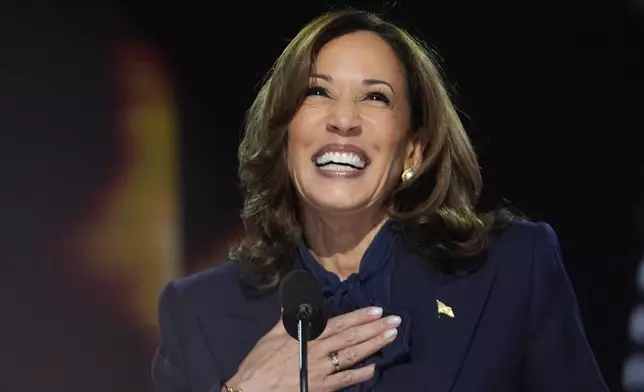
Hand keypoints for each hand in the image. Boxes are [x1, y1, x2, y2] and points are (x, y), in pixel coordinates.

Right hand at [225, 306, 400, 391]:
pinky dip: (361, 374)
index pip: (340, 324)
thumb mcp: (272, 335)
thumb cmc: (260, 362)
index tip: (377, 310)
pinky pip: (346, 381)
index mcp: (307, 336)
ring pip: (353, 356)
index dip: (360, 317)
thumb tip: (298, 300)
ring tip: (392, 337)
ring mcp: (322, 371)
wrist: (252, 390)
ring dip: (374, 346)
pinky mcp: (321, 388)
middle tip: (395, 321)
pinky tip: (376, 368)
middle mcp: (318, 351)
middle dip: (375, 328)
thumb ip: (289, 317)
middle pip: (352, 338)